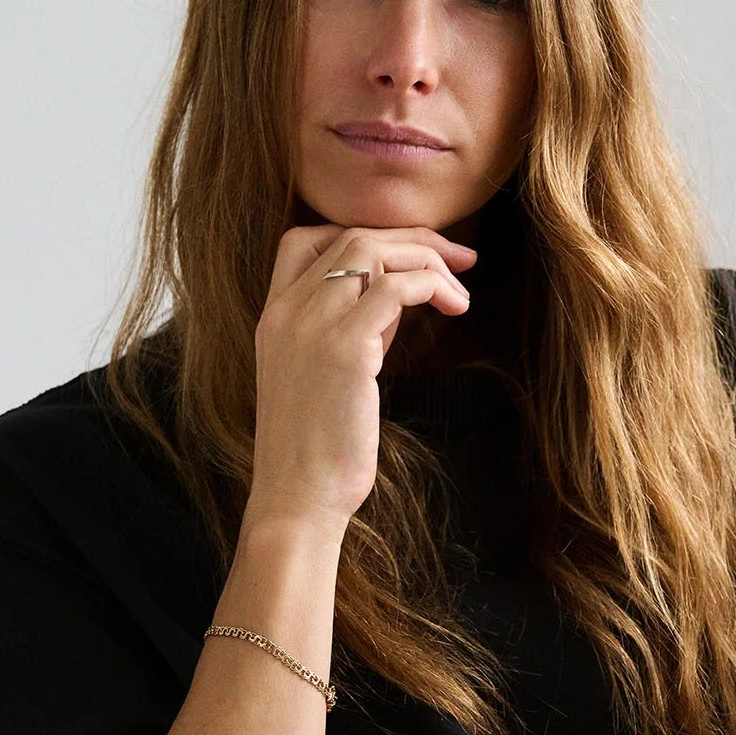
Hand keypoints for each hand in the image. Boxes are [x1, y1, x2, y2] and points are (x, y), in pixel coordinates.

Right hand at [245, 222, 475, 529]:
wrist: (296, 499)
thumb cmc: (315, 451)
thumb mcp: (322, 377)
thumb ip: (348, 333)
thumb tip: (394, 303)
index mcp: (273, 317)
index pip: (304, 239)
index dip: (362, 235)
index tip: (409, 255)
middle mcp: (287, 312)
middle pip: (352, 236)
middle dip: (414, 240)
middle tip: (462, 259)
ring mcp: (312, 326)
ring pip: (373, 250)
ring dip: (428, 261)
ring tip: (460, 295)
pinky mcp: (345, 349)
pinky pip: (396, 287)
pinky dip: (432, 285)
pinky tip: (454, 307)